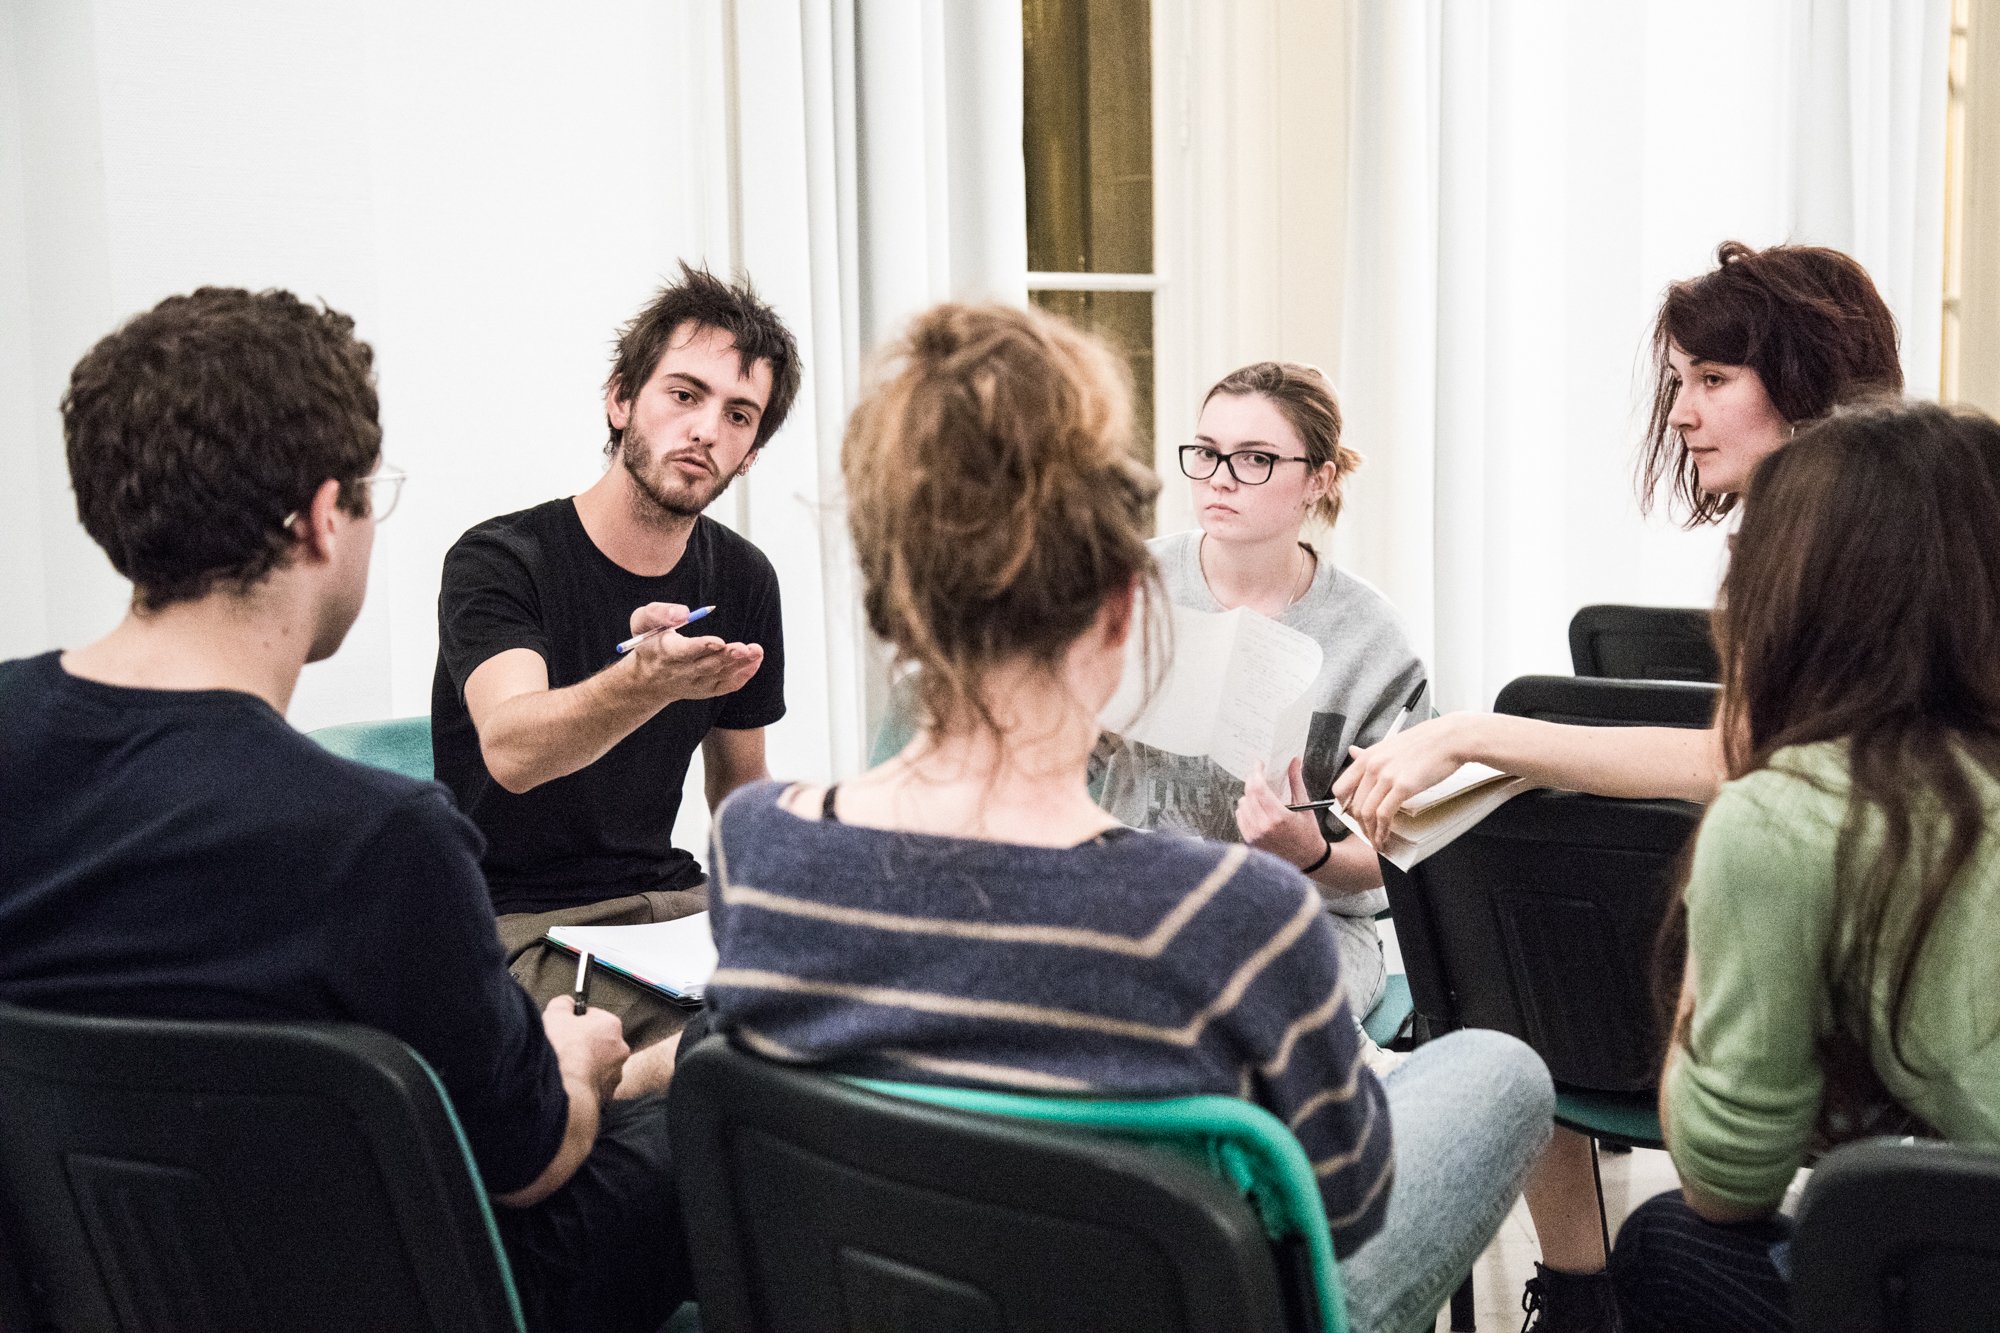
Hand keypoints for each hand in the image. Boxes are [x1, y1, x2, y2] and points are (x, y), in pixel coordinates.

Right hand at [540, 996, 629, 1103]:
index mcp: (611, 1025)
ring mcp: (615, 1073)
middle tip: (563, 1048)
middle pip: (597, 1041)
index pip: (593, 1016)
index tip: (565, 1028)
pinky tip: (570, 1082)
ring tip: (565, 1068)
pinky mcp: (607, 1093)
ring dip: (583, 1065)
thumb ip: (562, 1004)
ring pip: (597, 1064)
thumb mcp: (555, 1014)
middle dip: (582, 1044)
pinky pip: (594, 1083)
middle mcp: (619, 1048)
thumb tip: (565, 1003)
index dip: (575, 1022)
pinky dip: (583, 1083)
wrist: (565, 1090)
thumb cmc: (563, 1053)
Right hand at [623, 602, 762, 703]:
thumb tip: (684, 612)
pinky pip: (727, 685)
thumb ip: (659, 613)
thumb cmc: (650, 642)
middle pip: (708, 665)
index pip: (685, 652)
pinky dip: (743, 675)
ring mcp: (696, 684)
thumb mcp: (643, 622)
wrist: (648, 679)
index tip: (718, 642)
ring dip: (740, 664)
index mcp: (667, 653)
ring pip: (721, 675)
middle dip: (727, 656)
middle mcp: (682, 672)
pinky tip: (755, 660)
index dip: (702, 647)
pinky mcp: (707, 690)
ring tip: (756, 650)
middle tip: (744, 648)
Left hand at [1236, 758, 1330, 870]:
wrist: (1306, 859)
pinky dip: (1245, 808)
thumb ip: (1296, 781)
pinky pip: (1240, 817)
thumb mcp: (1305, 805)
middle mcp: (1264, 826)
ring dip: (1248, 795)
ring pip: (1242, 805)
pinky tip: (1255, 807)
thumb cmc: (1308, 833)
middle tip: (1258, 774)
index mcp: (1279, 816)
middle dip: (1252, 780)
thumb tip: (1294, 760)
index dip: (1256, 772)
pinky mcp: (1250, 841)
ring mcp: (1255, 835)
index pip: (1258, 788)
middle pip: (1248, 794)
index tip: (1258, 764)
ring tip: (1259, 792)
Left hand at [1331, 714, 1470, 848]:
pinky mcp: (1403, 787)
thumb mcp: (1390, 744)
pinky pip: (1384, 815)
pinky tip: (1385, 837)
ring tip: (1377, 842)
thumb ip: (1370, 754)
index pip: (1341, 788)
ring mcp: (1387, 777)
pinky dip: (1382, 831)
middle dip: (1360, 825)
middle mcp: (1372, 766)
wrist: (1450, 738)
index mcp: (1367, 757)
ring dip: (1370, 833)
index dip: (1344, 807)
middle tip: (1368, 834)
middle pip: (1354, 805)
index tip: (1352, 817)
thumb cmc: (1425, 741)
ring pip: (1367, 813)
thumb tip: (1353, 752)